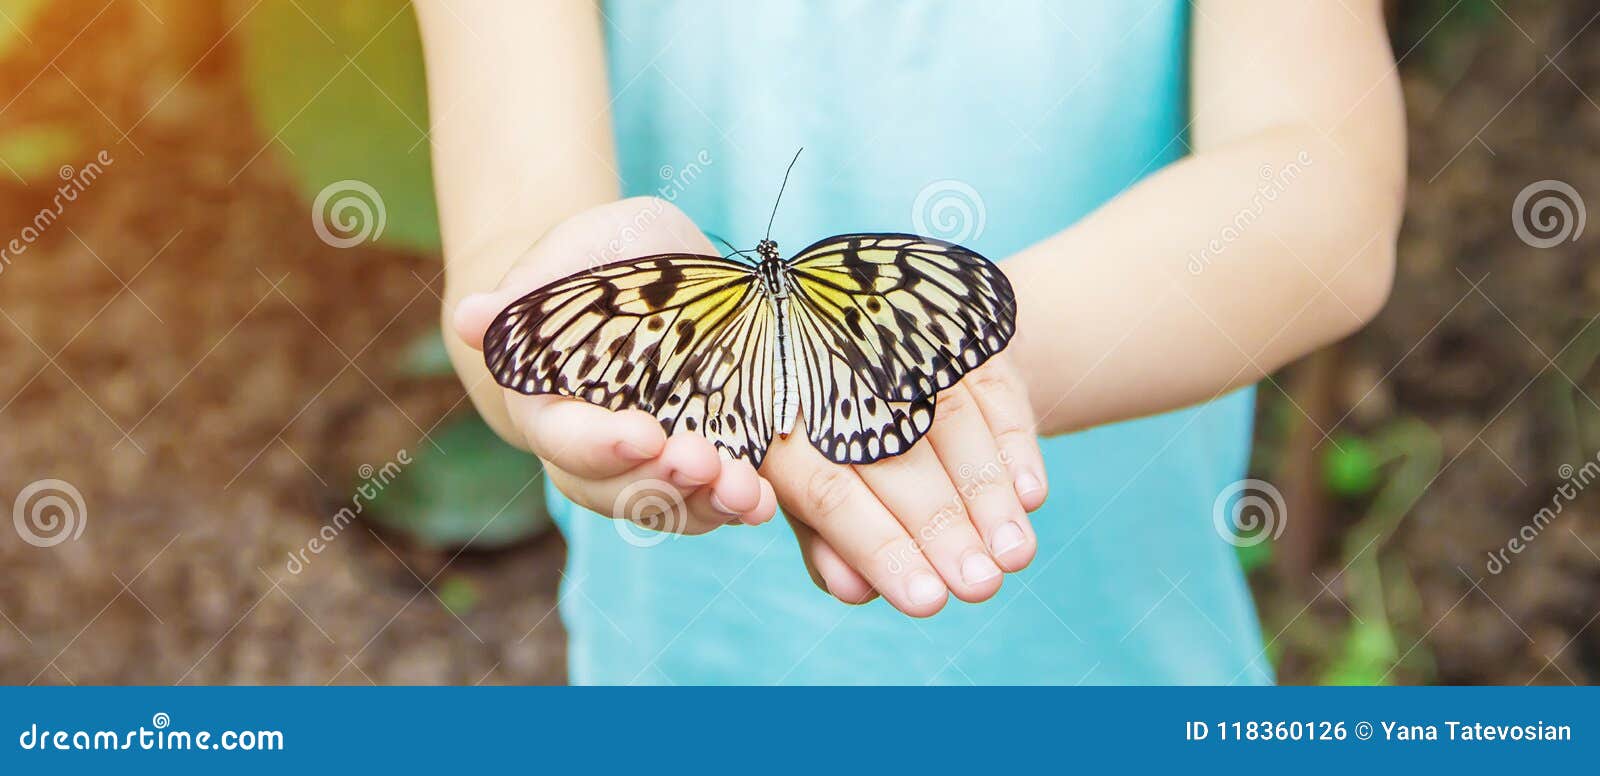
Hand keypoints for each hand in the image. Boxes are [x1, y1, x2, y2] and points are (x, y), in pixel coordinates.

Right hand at [452, 197, 777, 534]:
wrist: (658, 271)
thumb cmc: (607, 254)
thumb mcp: (582, 247)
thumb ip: (535, 288)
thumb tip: (471, 319)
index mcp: (547, 396)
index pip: (561, 436)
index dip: (598, 444)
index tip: (644, 435)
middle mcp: (591, 445)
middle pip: (611, 490)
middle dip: (658, 483)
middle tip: (703, 462)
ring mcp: (644, 463)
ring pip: (662, 506)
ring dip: (703, 505)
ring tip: (744, 492)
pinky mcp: (697, 466)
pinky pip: (707, 503)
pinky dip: (735, 506)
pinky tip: (761, 500)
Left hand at [764, 353, 1048, 616]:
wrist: (858, 351)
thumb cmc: (829, 448)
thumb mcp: (806, 491)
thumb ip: (827, 543)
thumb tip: (854, 591)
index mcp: (777, 419)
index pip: (829, 492)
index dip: (879, 548)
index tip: (927, 601)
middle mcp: (830, 370)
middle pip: (895, 457)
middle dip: (943, 528)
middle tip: (981, 586)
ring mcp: (893, 341)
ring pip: (949, 419)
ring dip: (987, 492)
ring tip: (1014, 554)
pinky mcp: (949, 325)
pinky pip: (988, 386)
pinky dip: (1012, 442)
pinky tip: (1030, 495)